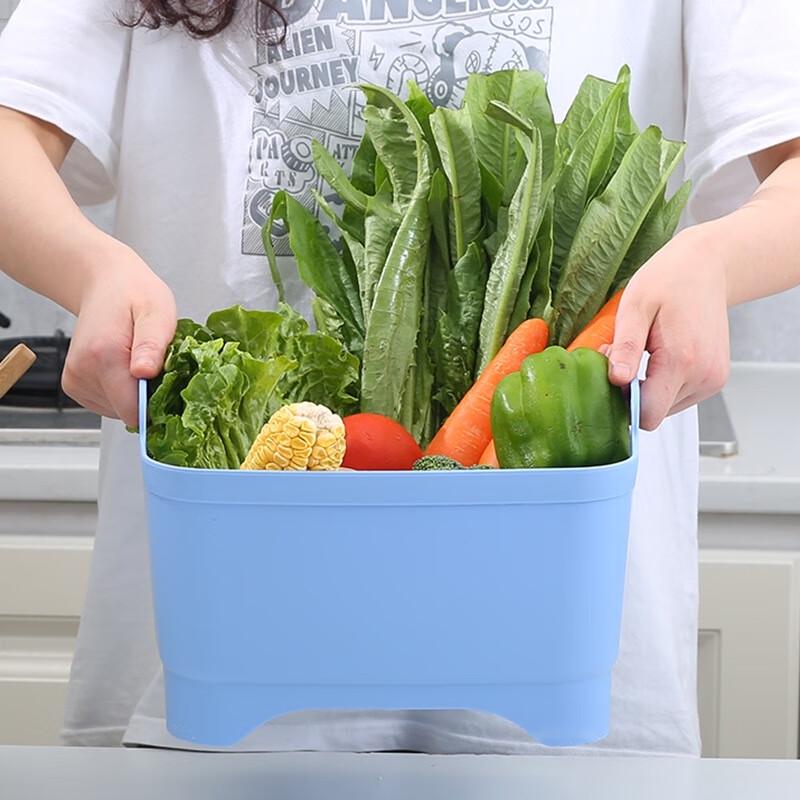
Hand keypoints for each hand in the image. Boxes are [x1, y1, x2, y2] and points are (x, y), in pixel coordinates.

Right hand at [61, 242, 175, 427]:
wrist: (105, 283)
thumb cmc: (135, 295)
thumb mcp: (157, 312)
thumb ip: (152, 344)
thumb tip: (143, 373)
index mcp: (104, 354)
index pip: (132, 409)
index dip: (157, 406)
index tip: (170, 386)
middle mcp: (83, 370)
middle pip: (126, 412)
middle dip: (148, 398)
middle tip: (157, 366)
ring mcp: (75, 380)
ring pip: (117, 411)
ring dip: (135, 394)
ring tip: (140, 362)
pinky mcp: (73, 385)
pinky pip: (108, 405)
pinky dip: (122, 393)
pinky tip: (127, 368)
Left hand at [604, 226, 729, 430]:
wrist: (707, 267)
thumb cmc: (668, 280)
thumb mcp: (635, 307)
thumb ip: (626, 347)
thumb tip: (617, 380)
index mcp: (682, 361)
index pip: (648, 415)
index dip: (623, 401)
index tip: (614, 372)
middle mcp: (704, 376)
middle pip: (655, 412)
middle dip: (633, 392)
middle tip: (628, 354)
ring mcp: (713, 380)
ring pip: (667, 408)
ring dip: (650, 388)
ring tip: (648, 351)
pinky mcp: (715, 379)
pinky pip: (679, 397)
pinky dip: (665, 384)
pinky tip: (662, 356)